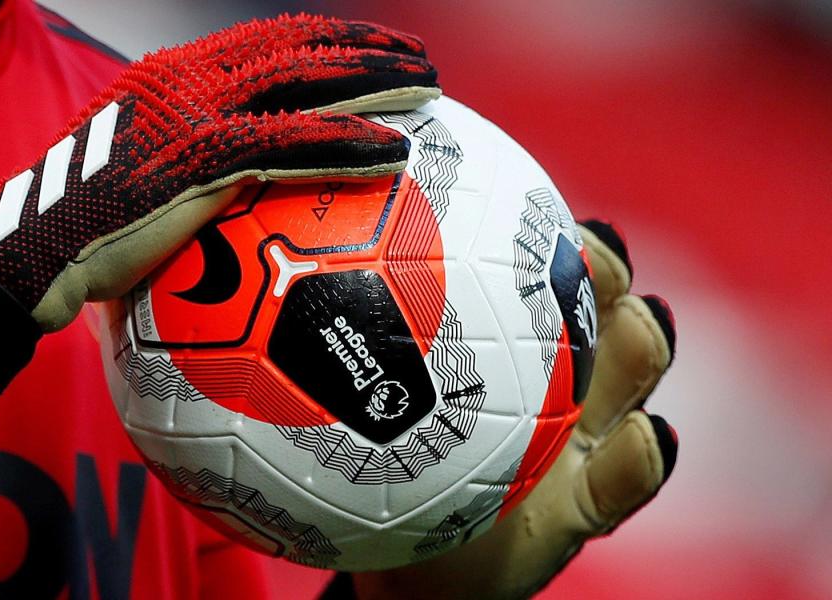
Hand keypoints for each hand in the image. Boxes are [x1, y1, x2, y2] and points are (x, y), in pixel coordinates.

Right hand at [0, 14, 439, 457]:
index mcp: (176, 76)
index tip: (376, 47)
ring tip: (426, 88)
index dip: (327, 38)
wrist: (34, 252)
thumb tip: (249, 193)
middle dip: (364, 47)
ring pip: (301, 82)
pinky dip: (345, 145)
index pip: (267, 42)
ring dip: (372, 83)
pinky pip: (288, 144)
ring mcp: (191, 112)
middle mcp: (186, 78)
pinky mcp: (195, 157)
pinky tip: (392, 152)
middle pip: (296, 46)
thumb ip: (198, 166)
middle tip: (419, 57)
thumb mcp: (146, 178)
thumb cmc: (91, 228)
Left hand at [354, 220, 677, 598]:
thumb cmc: (380, 472)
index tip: (536, 213)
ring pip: (634, 370)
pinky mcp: (585, 508)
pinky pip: (631, 477)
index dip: (552, 236)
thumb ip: (343, 327)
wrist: (408, 568)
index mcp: (508, 348)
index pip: (542, 275)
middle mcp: (554, 381)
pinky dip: (644, 455)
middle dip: (605, 273)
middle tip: (587, 250)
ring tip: (635, 319)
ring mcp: (578, 441)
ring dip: (642, 342)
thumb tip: (287, 230)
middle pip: (596, 303)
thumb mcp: (350, 396)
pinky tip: (642, 435)